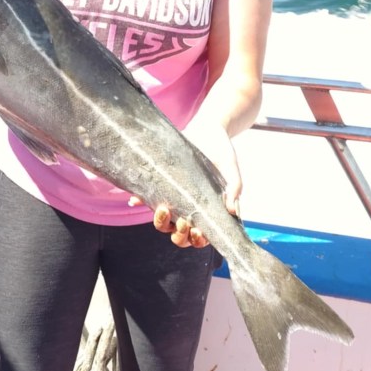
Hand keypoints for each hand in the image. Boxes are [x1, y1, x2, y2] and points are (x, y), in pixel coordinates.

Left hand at [129, 123, 241, 248]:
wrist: (207, 130)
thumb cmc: (221, 152)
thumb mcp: (231, 168)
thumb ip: (235, 188)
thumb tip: (232, 210)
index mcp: (207, 210)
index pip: (202, 236)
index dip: (198, 240)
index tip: (199, 232)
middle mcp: (189, 208)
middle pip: (180, 235)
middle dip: (179, 235)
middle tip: (182, 221)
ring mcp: (174, 198)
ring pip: (163, 222)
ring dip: (160, 222)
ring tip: (163, 209)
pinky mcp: (161, 184)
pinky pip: (147, 197)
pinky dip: (140, 201)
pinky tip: (135, 200)